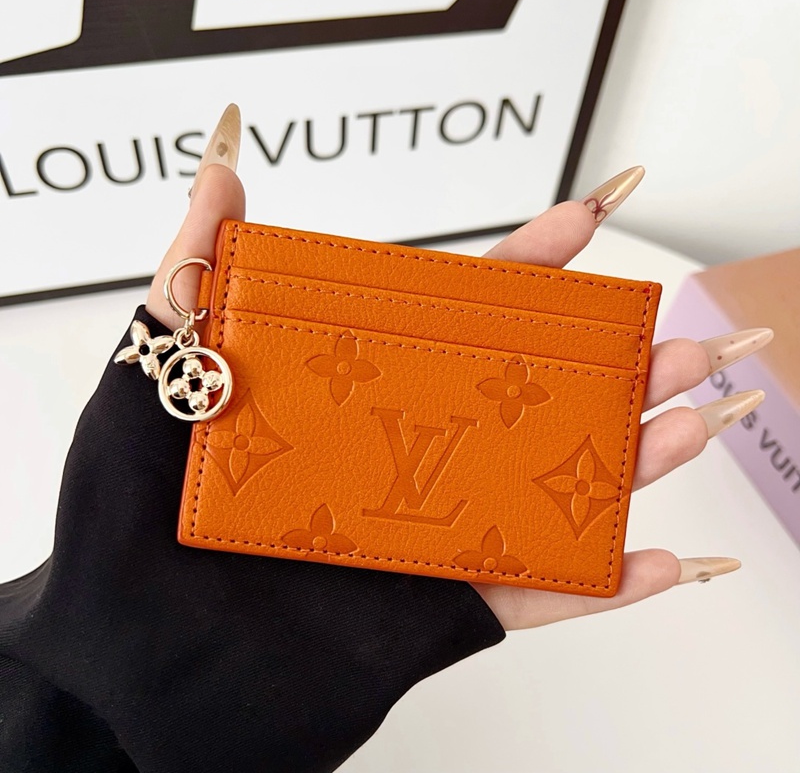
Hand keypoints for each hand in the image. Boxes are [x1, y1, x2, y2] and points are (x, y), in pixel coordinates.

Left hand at [146, 106, 768, 631]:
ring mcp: (426, 533)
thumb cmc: (124, 525)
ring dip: (625, 461)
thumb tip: (222, 176)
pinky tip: (656, 559)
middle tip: (669, 341)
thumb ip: (191, 282)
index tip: (580, 223)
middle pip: (526, 401)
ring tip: (684, 423)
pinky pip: (529, 599)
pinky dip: (595, 586)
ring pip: (546, 491)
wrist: (126, 669)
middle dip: (607, 368)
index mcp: (354, 398)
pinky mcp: (434, 614)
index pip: (453, 320)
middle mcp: (403, 457)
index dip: (520, 270)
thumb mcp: (151, 384)